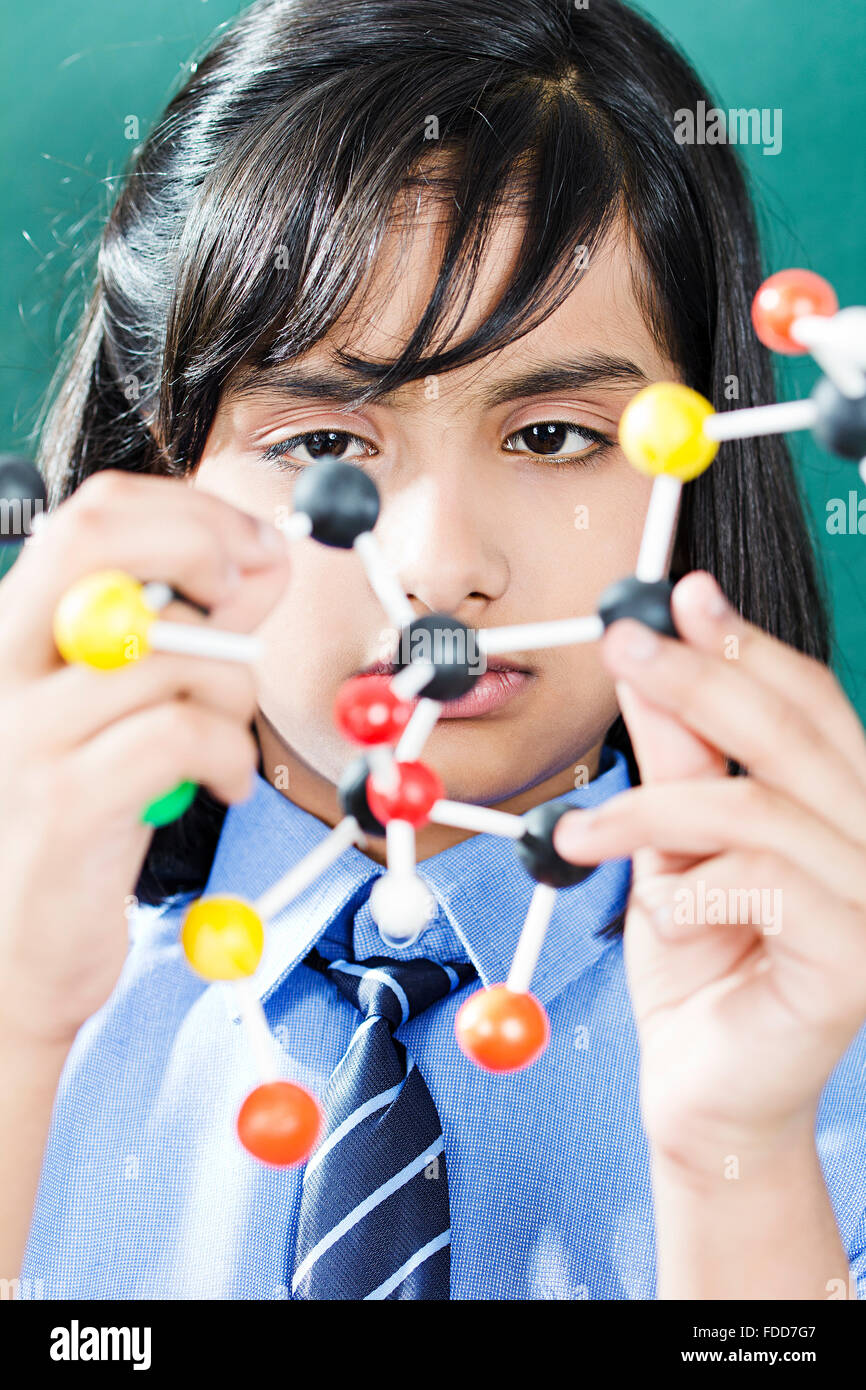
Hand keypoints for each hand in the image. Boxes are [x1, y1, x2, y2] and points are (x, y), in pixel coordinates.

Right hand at [0, 471, 289, 1045]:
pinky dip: (229, 756)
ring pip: (172, 652)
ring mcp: (27, 730)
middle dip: (205, 549)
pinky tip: (223, 784)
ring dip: (236, 692)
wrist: (15, 951)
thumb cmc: (85, 819)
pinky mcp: (64, 800)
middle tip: (249, 603)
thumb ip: (197, 630)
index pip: (93, 513)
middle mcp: (10, 663)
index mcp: (25, 628)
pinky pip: (181, 733)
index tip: (256, 548)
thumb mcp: (137, 706)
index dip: (191, 511)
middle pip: (100, 542)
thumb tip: (265, 557)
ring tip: (230, 740)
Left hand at [553, 571, 865, 1172]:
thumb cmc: (697, 963)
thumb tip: (643, 655)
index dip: (744, 643)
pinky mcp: (852, 962)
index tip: (679, 595)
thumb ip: (674, 754)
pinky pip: (762, 883)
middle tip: (623, 646)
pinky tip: (653, 908)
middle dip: (700, 678)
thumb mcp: (671, 842)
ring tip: (578, 832)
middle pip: (795, 733)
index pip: (808, 701)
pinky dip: (685, 886)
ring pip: (760, 807)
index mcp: (839, 803)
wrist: (704, 1087)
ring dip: (653, 807)